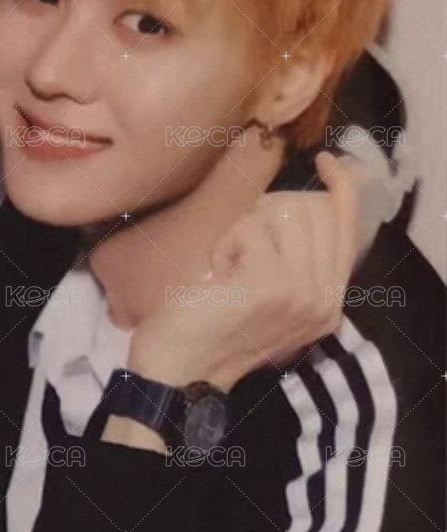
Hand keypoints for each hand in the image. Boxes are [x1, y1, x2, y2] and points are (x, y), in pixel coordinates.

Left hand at [126, 152, 361, 391]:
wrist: (180, 371)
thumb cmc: (214, 327)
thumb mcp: (272, 294)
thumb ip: (301, 257)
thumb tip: (317, 199)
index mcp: (330, 302)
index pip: (351, 226)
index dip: (342, 185)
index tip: (325, 160)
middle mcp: (325, 299)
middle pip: (316, 209)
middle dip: (271, 209)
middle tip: (242, 244)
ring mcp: (302, 291)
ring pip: (285, 212)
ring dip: (246, 227)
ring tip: (230, 265)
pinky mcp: (271, 283)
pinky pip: (250, 227)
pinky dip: (225, 244)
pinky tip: (218, 276)